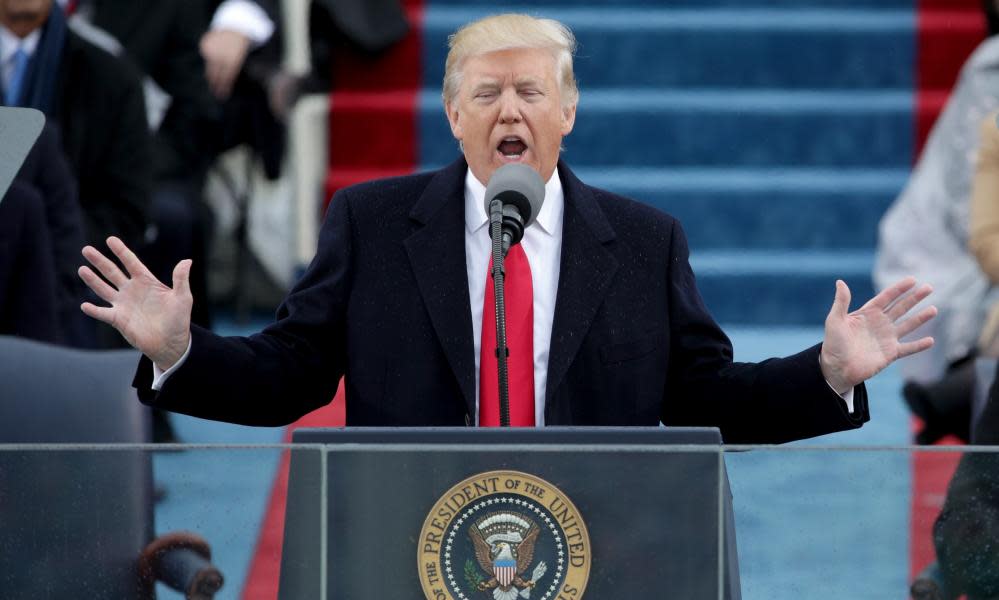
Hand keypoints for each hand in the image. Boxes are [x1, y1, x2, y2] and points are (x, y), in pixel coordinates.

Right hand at [79, 237, 192, 370]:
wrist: (171, 343)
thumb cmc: (179, 320)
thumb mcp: (183, 298)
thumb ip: (181, 279)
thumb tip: (187, 260)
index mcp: (146, 282)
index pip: (131, 263)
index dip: (121, 251)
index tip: (110, 239)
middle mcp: (132, 290)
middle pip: (112, 272)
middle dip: (99, 261)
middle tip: (86, 249)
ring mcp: (123, 304)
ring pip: (103, 289)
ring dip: (92, 280)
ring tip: (82, 269)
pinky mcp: (118, 320)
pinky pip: (103, 313)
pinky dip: (94, 310)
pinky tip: (84, 305)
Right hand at [200, 28, 250, 99]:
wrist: (234, 27)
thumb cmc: (240, 46)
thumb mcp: (240, 58)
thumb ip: (233, 70)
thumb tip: (225, 84)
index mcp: (232, 60)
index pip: (226, 78)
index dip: (224, 88)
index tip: (222, 96)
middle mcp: (220, 55)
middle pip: (215, 75)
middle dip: (215, 86)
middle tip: (216, 93)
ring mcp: (211, 49)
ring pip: (208, 67)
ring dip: (210, 76)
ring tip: (212, 84)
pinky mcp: (205, 44)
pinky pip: (205, 58)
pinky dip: (208, 63)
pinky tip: (212, 66)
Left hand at [819, 277, 936, 392]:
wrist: (836, 368)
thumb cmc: (833, 344)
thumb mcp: (835, 320)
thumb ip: (841, 302)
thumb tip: (840, 282)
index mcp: (867, 314)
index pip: (886, 297)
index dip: (899, 289)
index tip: (912, 280)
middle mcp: (879, 324)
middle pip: (900, 308)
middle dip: (914, 298)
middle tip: (929, 287)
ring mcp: (886, 338)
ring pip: (908, 325)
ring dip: (920, 318)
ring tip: (933, 309)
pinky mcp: (890, 353)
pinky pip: (908, 348)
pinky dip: (919, 345)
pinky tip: (931, 341)